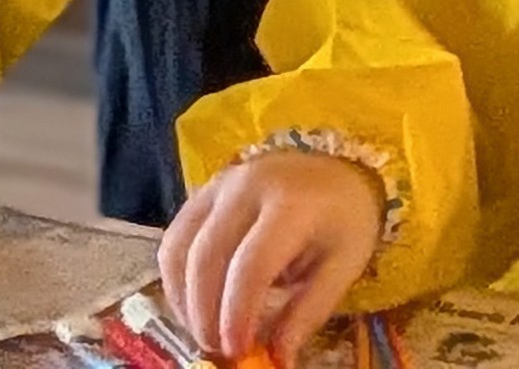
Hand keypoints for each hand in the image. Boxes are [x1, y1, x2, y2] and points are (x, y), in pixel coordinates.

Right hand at [161, 151, 385, 359]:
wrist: (336, 168)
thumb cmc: (344, 220)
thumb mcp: (343, 266)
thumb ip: (308, 312)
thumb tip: (277, 360)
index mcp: (290, 204)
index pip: (251, 263)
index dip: (237, 312)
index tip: (237, 351)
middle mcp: (246, 187)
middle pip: (206, 256)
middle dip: (204, 312)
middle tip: (216, 351)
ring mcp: (218, 186)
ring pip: (179, 247)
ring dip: (182, 299)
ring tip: (203, 332)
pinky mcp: (202, 192)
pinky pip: (174, 238)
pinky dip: (176, 279)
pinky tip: (194, 306)